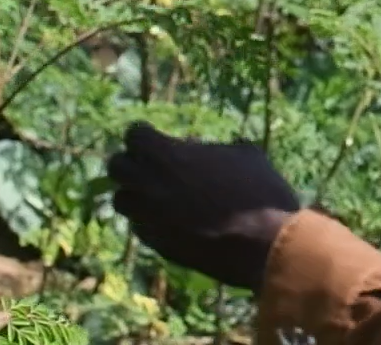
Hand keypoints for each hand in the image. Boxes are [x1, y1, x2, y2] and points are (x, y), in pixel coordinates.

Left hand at [107, 121, 298, 290]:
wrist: (263, 244)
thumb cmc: (259, 192)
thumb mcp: (246, 155)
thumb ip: (217, 148)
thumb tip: (210, 150)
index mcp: (169, 155)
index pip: (134, 135)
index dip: (144, 135)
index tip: (154, 136)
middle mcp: (149, 185)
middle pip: (116, 166)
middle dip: (131, 163)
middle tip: (151, 164)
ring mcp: (150, 217)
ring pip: (121, 200)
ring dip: (134, 194)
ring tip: (157, 194)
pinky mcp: (157, 245)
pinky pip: (139, 227)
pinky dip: (148, 220)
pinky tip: (171, 220)